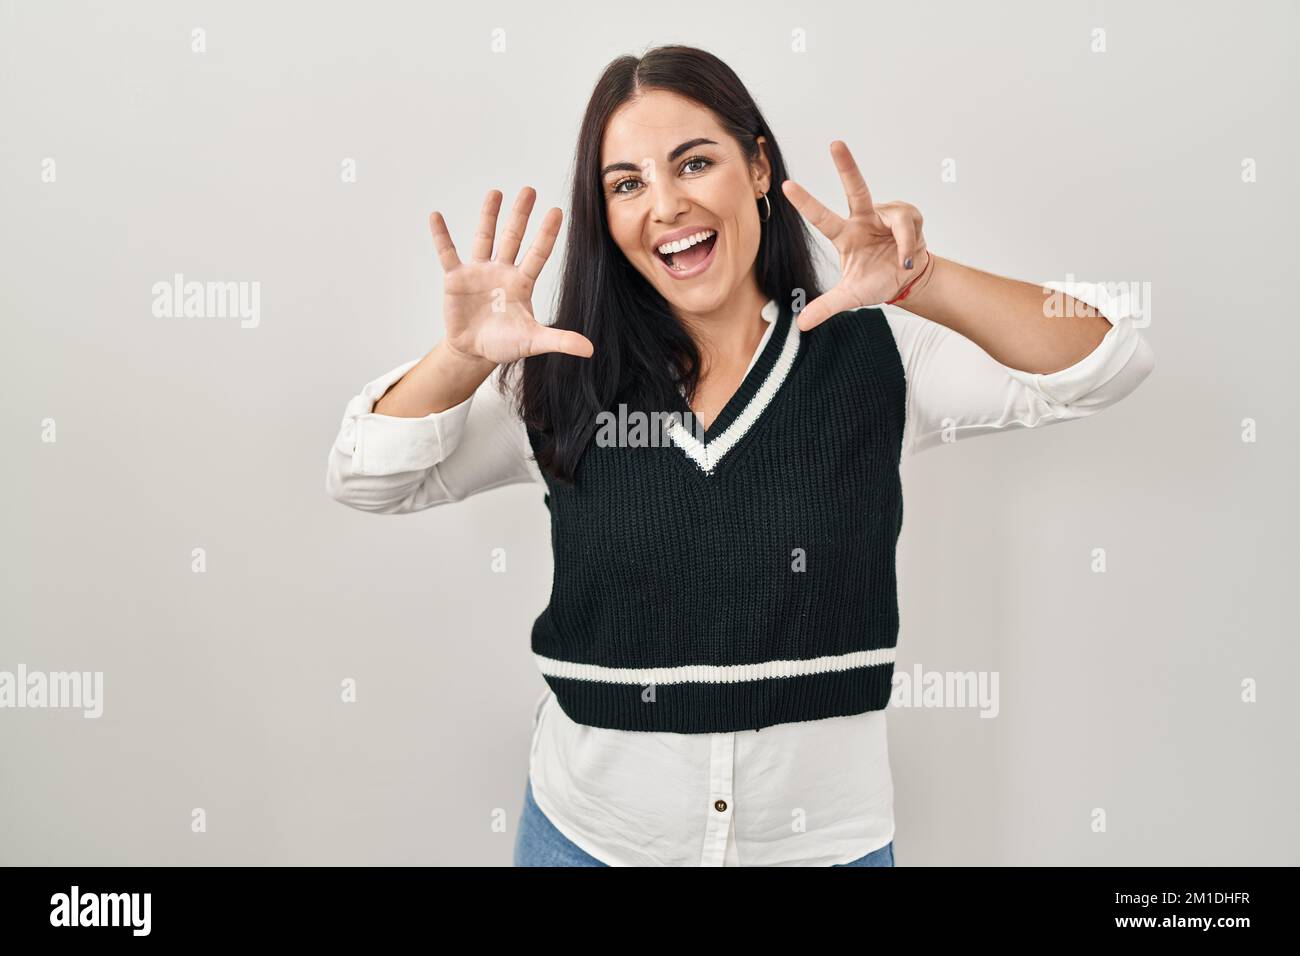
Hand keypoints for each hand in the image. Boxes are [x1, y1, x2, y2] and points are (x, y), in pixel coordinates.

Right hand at [429, 187, 593, 363]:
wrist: (474, 352)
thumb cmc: (505, 344)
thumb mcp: (533, 342)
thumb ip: (559, 340)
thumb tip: (590, 350)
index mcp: (522, 283)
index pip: (538, 254)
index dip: (546, 234)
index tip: (557, 211)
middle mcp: (502, 271)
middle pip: (513, 238)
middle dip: (520, 215)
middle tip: (529, 190)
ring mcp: (479, 272)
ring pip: (485, 238)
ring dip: (489, 216)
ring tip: (496, 193)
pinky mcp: (456, 279)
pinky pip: (448, 253)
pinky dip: (441, 236)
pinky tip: (436, 216)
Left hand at [782, 141, 928, 330]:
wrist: (908, 282)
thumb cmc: (876, 282)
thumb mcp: (850, 297)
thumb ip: (827, 306)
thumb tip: (801, 324)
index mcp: (845, 234)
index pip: (821, 216)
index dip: (805, 201)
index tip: (786, 186)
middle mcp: (863, 218)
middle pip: (856, 188)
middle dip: (847, 165)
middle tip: (835, 143)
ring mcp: (886, 214)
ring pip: (896, 220)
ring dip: (903, 243)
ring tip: (902, 261)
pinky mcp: (908, 215)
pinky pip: (910, 226)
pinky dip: (910, 244)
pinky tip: (909, 255)